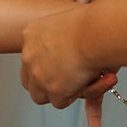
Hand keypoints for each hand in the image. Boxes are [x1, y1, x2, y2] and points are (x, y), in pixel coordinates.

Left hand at [21, 6, 115, 126]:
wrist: (97, 32)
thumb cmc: (92, 24)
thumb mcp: (68, 26)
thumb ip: (63, 39)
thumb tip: (65, 47)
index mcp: (31, 34)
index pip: (29, 58)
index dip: (43, 67)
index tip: (59, 67)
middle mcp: (28, 55)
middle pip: (28, 79)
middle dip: (45, 84)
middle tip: (68, 81)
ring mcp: (38, 74)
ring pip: (41, 96)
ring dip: (59, 93)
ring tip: (82, 82)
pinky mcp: (53, 90)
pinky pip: (60, 102)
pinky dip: (76, 96)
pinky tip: (89, 82)